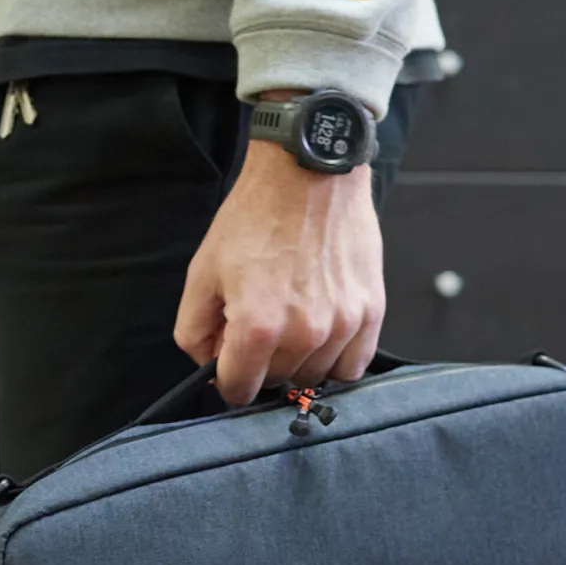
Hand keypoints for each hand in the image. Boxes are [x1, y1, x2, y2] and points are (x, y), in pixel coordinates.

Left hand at [174, 139, 384, 404]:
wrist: (308, 173)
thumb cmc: (256, 216)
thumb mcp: (202, 271)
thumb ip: (194, 330)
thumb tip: (209, 365)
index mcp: (257, 326)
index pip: (239, 390)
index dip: (227, 379)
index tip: (229, 362)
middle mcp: (304, 333)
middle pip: (276, 384)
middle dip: (260, 365)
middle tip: (258, 327)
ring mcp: (342, 324)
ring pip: (314, 377)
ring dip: (297, 362)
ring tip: (290, 322)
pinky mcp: (371, 312)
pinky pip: (353, 365)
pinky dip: (335, 360)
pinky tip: (321, 336)